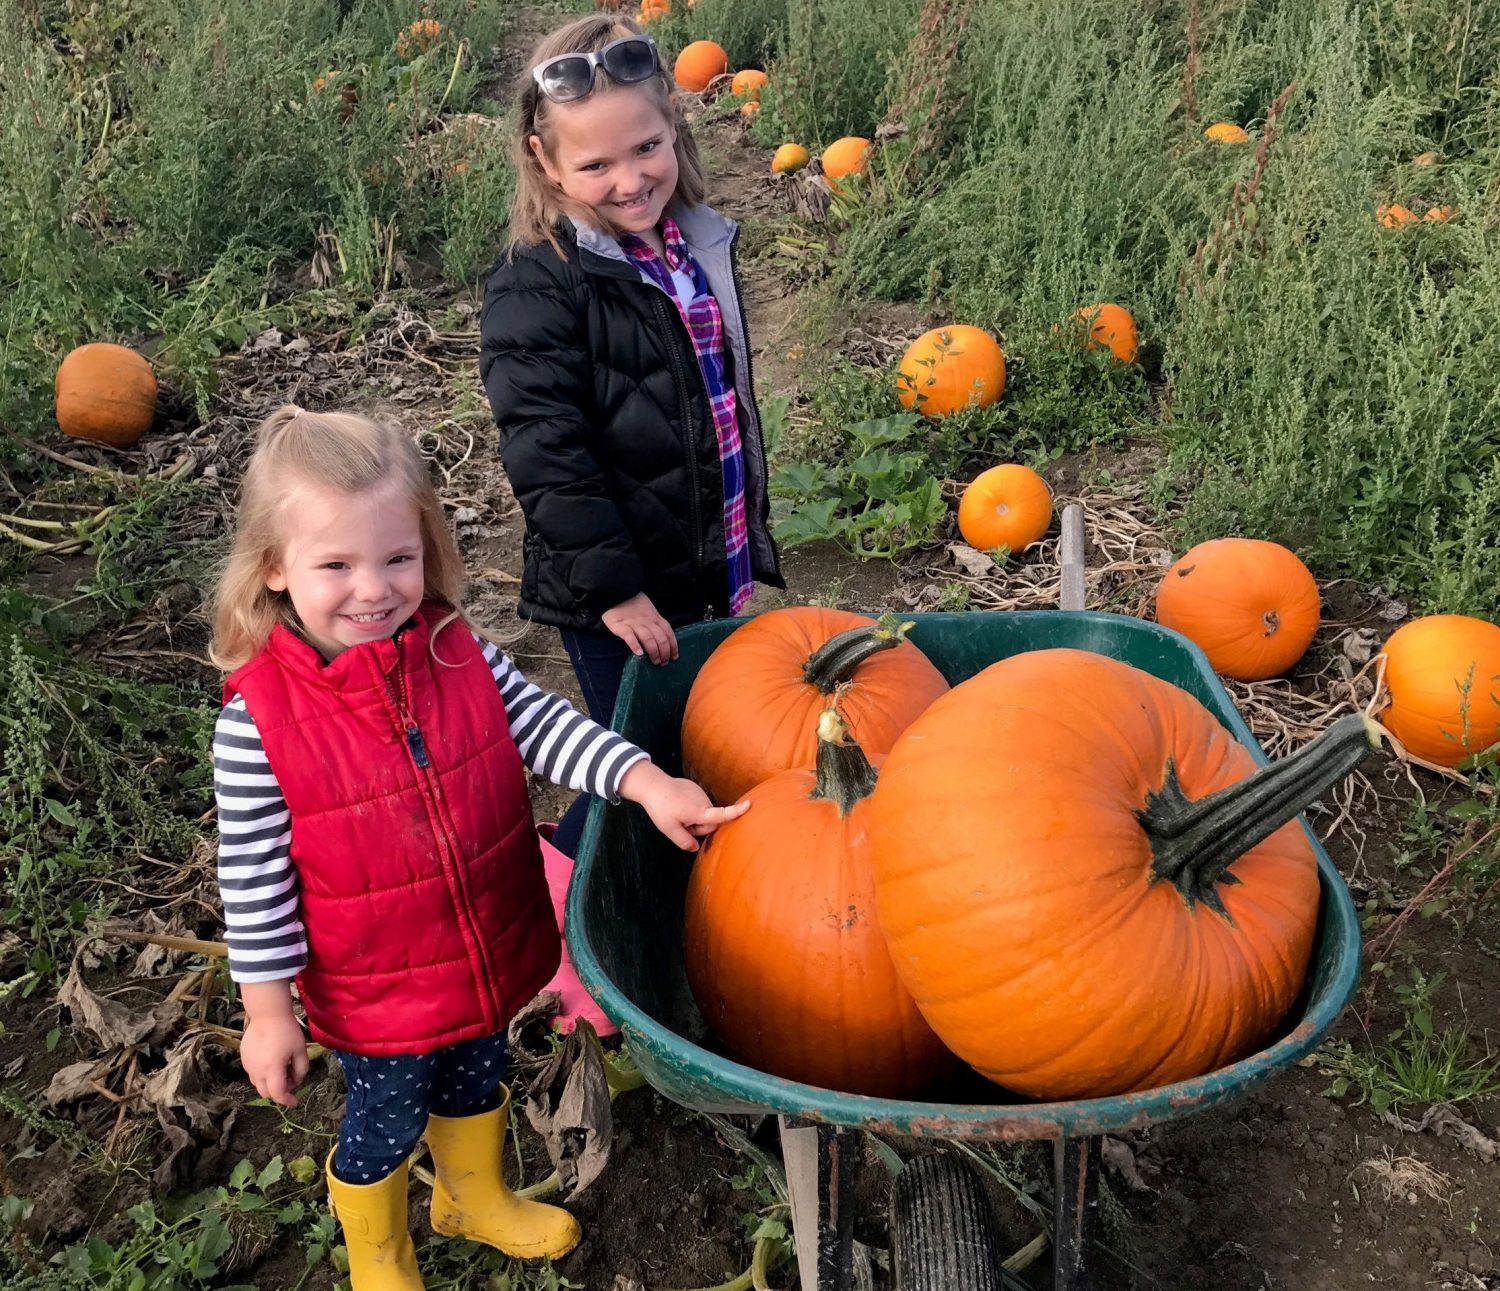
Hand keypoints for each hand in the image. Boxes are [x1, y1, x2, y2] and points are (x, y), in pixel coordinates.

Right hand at [239, 985, 308, 1106]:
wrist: (267, 1014)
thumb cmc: (287, 1031)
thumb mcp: (300, 1050)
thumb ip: (301, 1069)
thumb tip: (296, 1081)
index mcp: (272, 1070)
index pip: (278, 1094)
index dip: (287, 1100)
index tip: (294, 1101)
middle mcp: (257, 1071)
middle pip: (266, 1093)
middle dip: (279, 1092)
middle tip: (291, 1080)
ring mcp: (248, 1065)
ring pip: (258, 1084)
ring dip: (270, 1084)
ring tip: (282, 1069)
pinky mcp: (244, 1058)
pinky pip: (253, 1073)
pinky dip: (262, 1075)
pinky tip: (272, 1061)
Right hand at [601, 593, 677, 664]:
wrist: (616, 592)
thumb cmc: (633, 603)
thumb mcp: (649, 610)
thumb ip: (655, 622)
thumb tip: (663, 638)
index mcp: (655, 617)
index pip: (668, 633)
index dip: (673, 646)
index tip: (674, 657)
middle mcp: (647, 621)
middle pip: (660, 638)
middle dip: (664, 653)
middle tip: (663, 663)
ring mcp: (634, 624)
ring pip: (648, 639)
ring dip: (654, 652)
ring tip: (655, 662)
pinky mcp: (620, 626)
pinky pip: (629, 636)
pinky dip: (635, 645)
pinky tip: (639, 654)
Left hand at [620, 761, 748, 850]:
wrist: (652, 785)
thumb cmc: (660, 808)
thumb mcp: (669, 829)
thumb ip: (684, 841)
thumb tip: (696, 848)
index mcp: (699, 811)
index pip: (721, 814)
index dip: (736, 812)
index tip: (750, 805)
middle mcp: (703, 801)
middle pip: (710, 822)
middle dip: (698, 827)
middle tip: (680, 825)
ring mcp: (700, 793)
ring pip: (704, 814)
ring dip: (694, 818)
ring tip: (677, 814)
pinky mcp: (695, 789)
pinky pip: (699, 805)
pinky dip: (691, 809)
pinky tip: (677, 805)